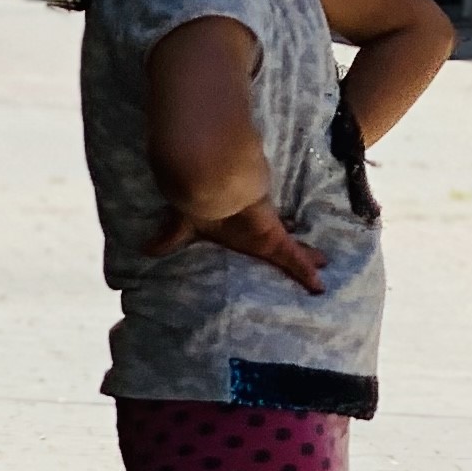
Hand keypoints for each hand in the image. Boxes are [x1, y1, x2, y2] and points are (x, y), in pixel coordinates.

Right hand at [142, 200, 326, 294]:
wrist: (213, 185)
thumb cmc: (198, 202)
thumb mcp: (182, 224)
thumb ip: (169, 237)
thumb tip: (147, 249)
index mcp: (234, 229)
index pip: (252, 240)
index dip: (265, 244)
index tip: (276, 247)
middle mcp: (254, 229)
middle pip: (279, 242)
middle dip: (296, 250)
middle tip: (317, 259)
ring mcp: (268, 232)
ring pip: (293, 249)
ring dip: (308, 258)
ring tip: (325, 265)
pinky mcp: (275, 237)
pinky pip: (294, 259)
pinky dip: (306, 272)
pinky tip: (320, 285)